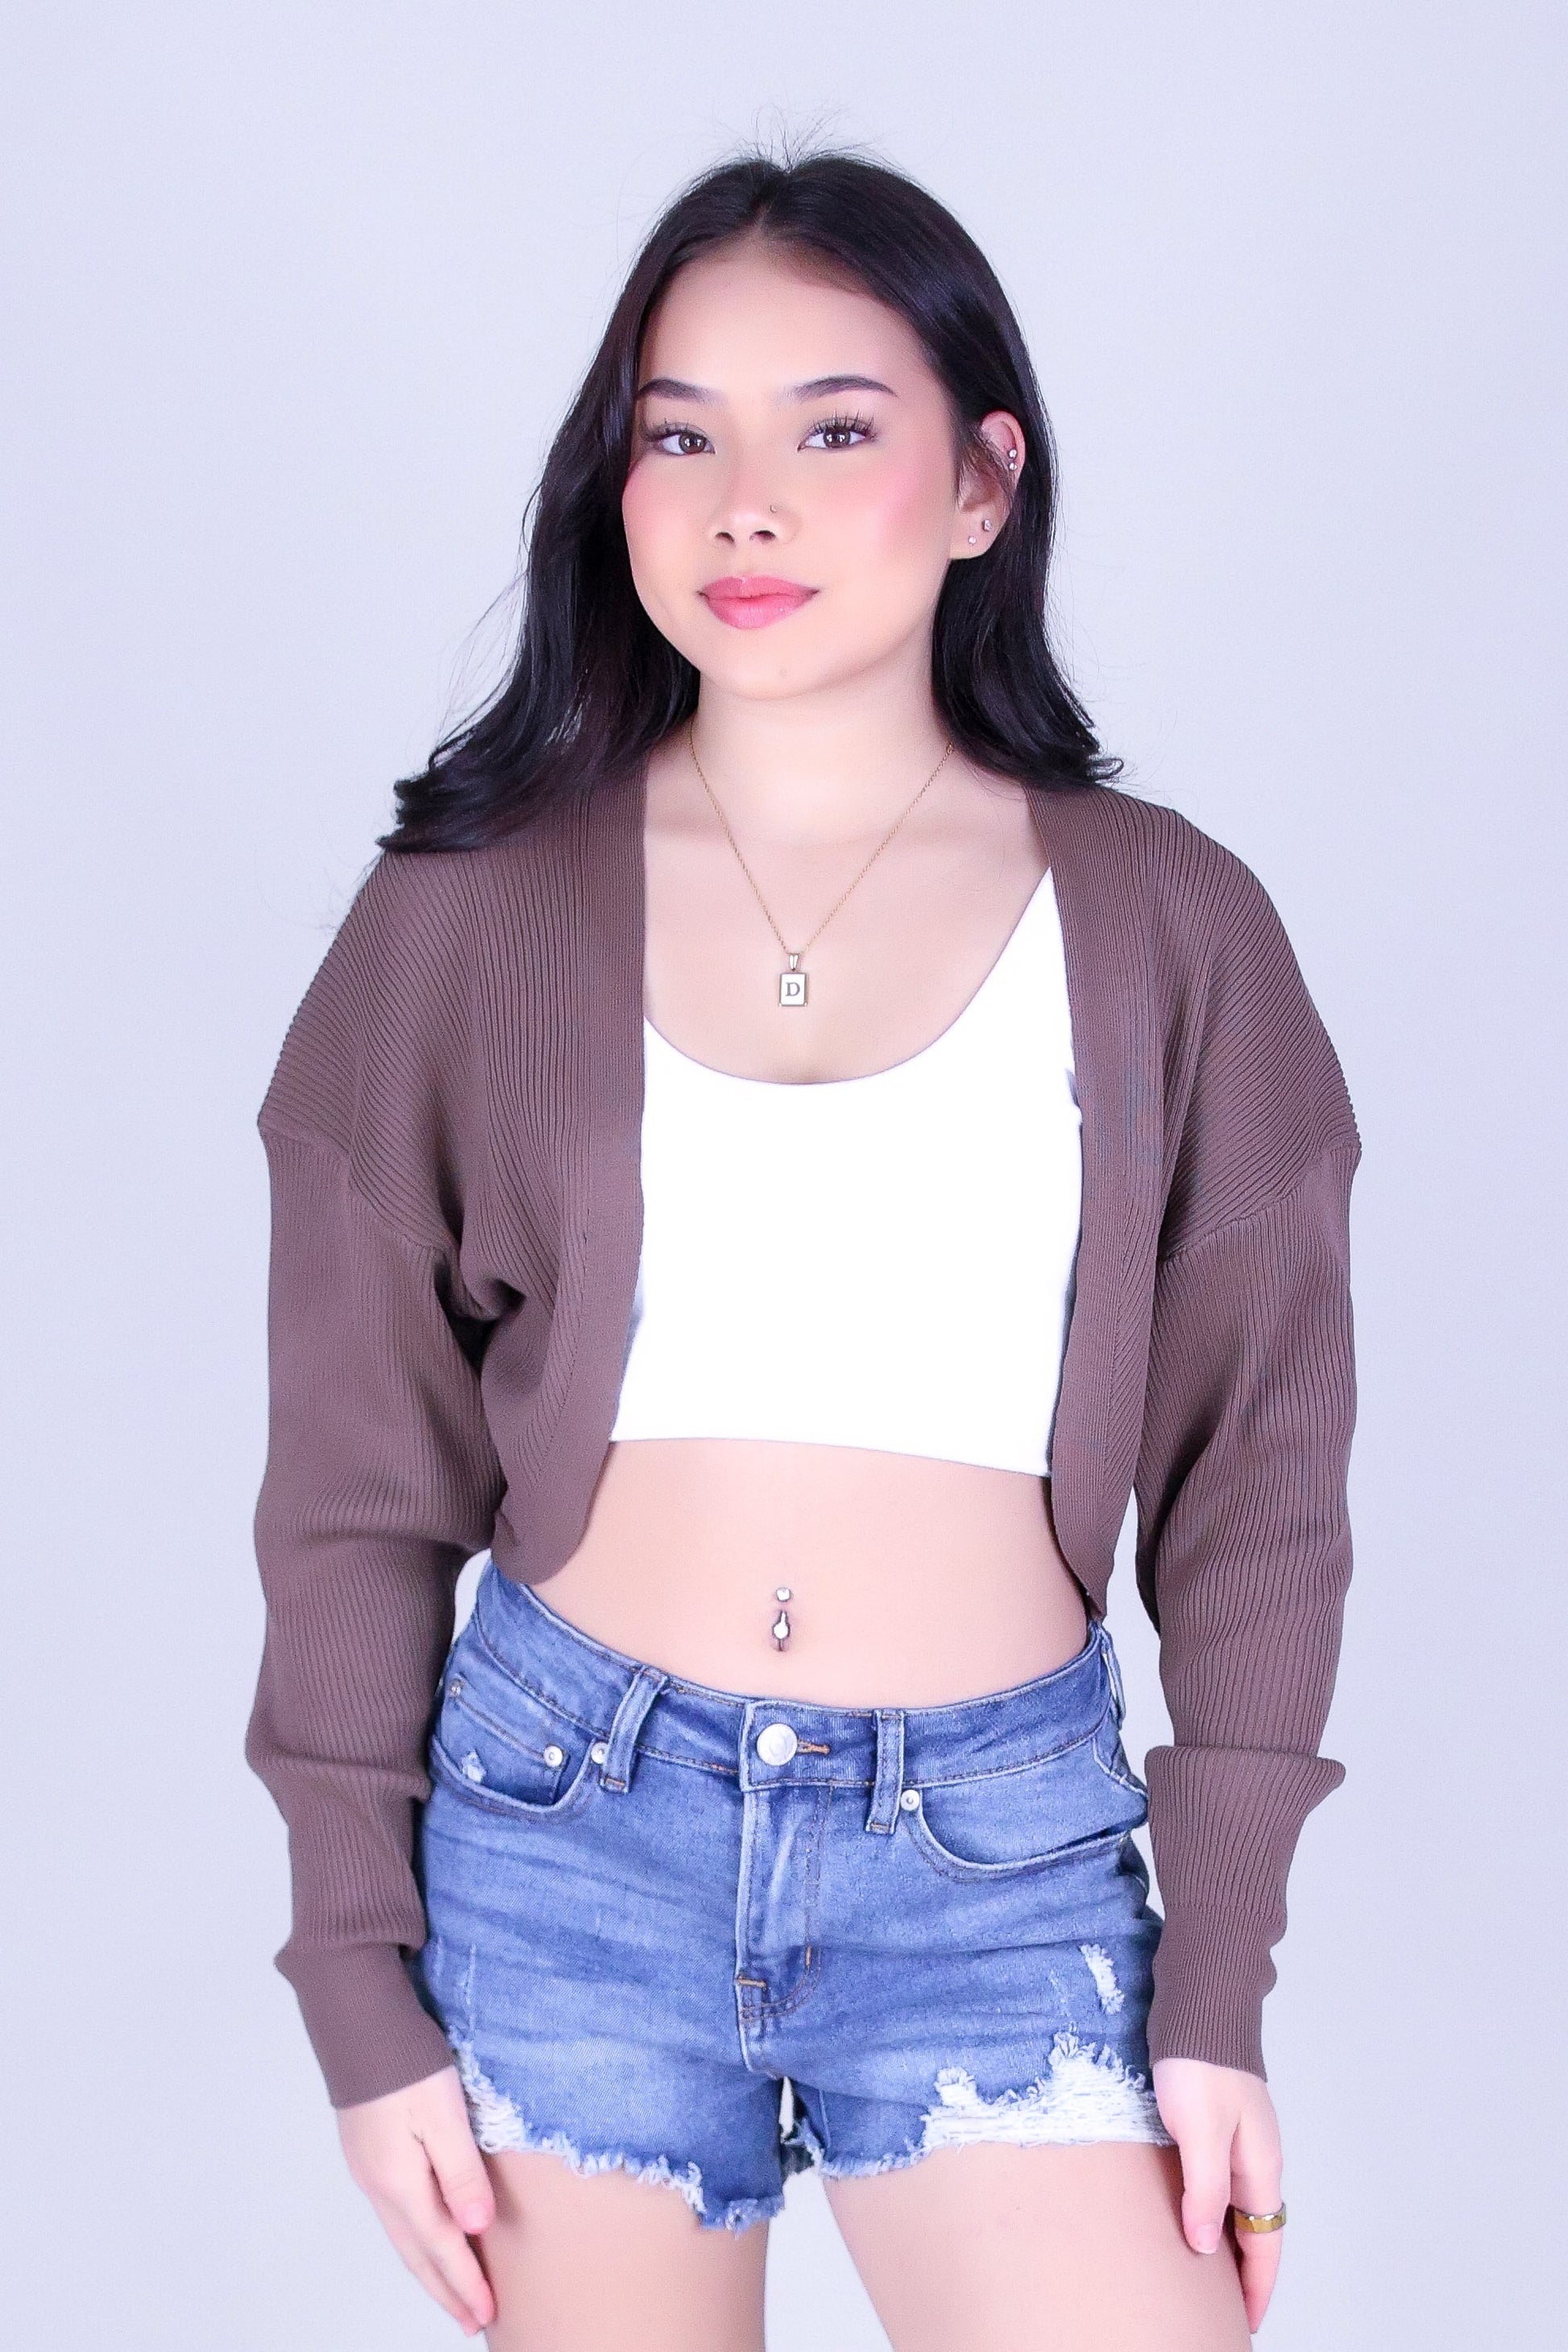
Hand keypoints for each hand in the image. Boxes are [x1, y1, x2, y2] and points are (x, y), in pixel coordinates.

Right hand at [337, 2064, 497, 2336]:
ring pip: (403, 2236)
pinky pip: (396, 2214)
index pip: (440, 2247)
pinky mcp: (369, 2152)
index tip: (486, 2313)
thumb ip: (461, 2172)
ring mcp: (369, 2170)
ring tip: (450, 2292)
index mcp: (400, 2182)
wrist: (357, 2019)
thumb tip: (476, 2228)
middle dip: (445, 2289)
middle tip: (470, 2321)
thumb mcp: (444, 2113)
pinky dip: (415, 2239)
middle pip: (417, 2253)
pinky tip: (425, 2237)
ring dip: (429, 2269)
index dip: (465, 2282)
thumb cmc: (405, 2061)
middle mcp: (379, 2185)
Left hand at [1152, 2056, 1283, 2333]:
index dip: (1257, 2288)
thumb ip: (1205, 2189)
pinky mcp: (1217, 2122)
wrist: (1200, 1999)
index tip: (1244, 2324)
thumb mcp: (1200, 2130)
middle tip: (1222, 2311)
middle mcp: (1255, 2157)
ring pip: (1239, 2207)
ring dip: (1228, 2244)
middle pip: (1256, 2231)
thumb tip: (1205, 2246)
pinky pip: (1221, 2184)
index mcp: (1260, 2166)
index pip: (1265, 2244)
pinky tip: (1192, 2216)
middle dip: (1245, 2275)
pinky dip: (1213, 2212)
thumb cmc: (1199, 2060)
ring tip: (1206, 2277)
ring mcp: (1238, 2139)